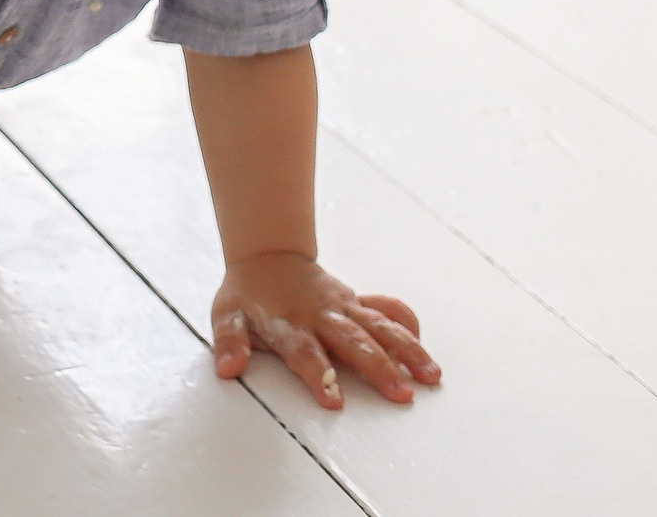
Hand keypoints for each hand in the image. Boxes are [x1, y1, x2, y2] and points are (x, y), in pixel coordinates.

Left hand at [210, 251, 439, 406]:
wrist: (267, 256)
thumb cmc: (247, 294)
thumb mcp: (226, 315)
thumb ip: (229, 342)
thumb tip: (227, 368)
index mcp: (289, 322)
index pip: (305, 352)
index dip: (318, 375)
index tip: (334, 400)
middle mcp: (321, 314)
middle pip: (354, 342)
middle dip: (378, 367)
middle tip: (401, 393)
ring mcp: (343, 306)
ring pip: (380, 326)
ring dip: (406, 350)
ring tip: (430, 376)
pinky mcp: (357, 300)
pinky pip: (387, 308)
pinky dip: (406, 322)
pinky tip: (423, 345)